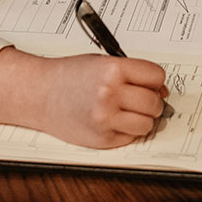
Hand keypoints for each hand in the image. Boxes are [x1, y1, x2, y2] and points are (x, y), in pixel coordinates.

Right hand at [0, 48, 167, 149]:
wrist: (40, 94)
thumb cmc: (69, 76)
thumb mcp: (101, 62)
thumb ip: (131, 73)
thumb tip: (161, 90)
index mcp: (112, 70)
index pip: (156, 76)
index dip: (155, 80)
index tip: (151, 82)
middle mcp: (110, 94)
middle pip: (154, 102)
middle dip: (152, 101)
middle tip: (141, 98)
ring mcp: (106, 119)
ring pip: (147, 124)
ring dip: (142, 118)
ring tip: (127, 111)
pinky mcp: (102, 139)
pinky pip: (131, 137)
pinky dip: (128, 131)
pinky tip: (113, 120)